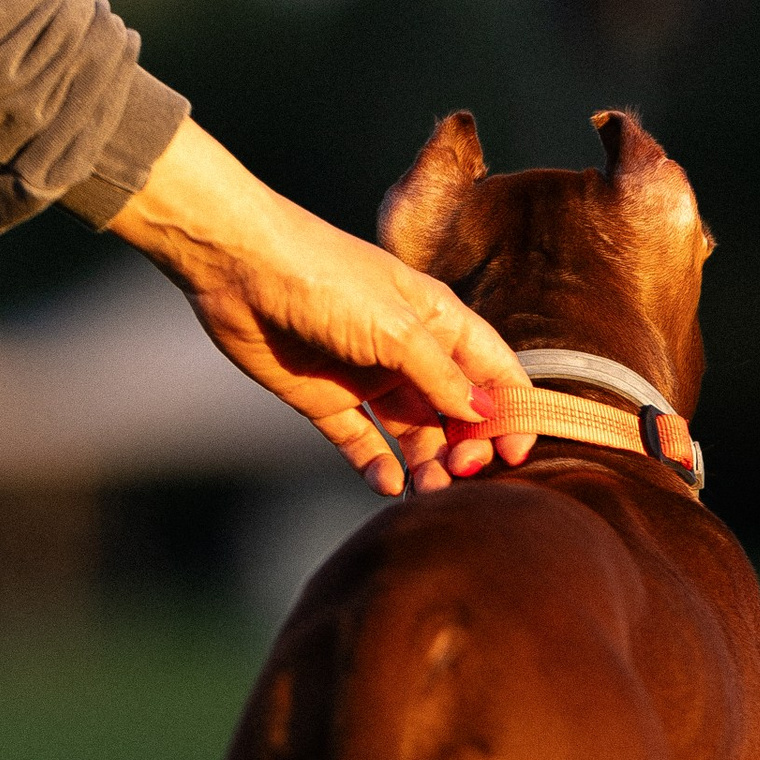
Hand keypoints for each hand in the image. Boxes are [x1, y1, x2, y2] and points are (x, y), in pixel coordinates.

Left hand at [104, 118, 533, 494]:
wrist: (239, 269)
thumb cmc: (327, 279)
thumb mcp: (396, 327)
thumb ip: (440, 375)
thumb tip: (485, 413)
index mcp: (438, 320)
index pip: (492, 369)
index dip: (512, 408)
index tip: (520, 451)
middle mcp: (408, 351)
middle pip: (456, 408)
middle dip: (469, 442)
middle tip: (466, 469)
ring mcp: (367, 377)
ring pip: (413, 432)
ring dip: (428, 462)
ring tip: (431, 489)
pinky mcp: (325, 400)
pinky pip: (361, 442)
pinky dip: (377, 465)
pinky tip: (388, 484)